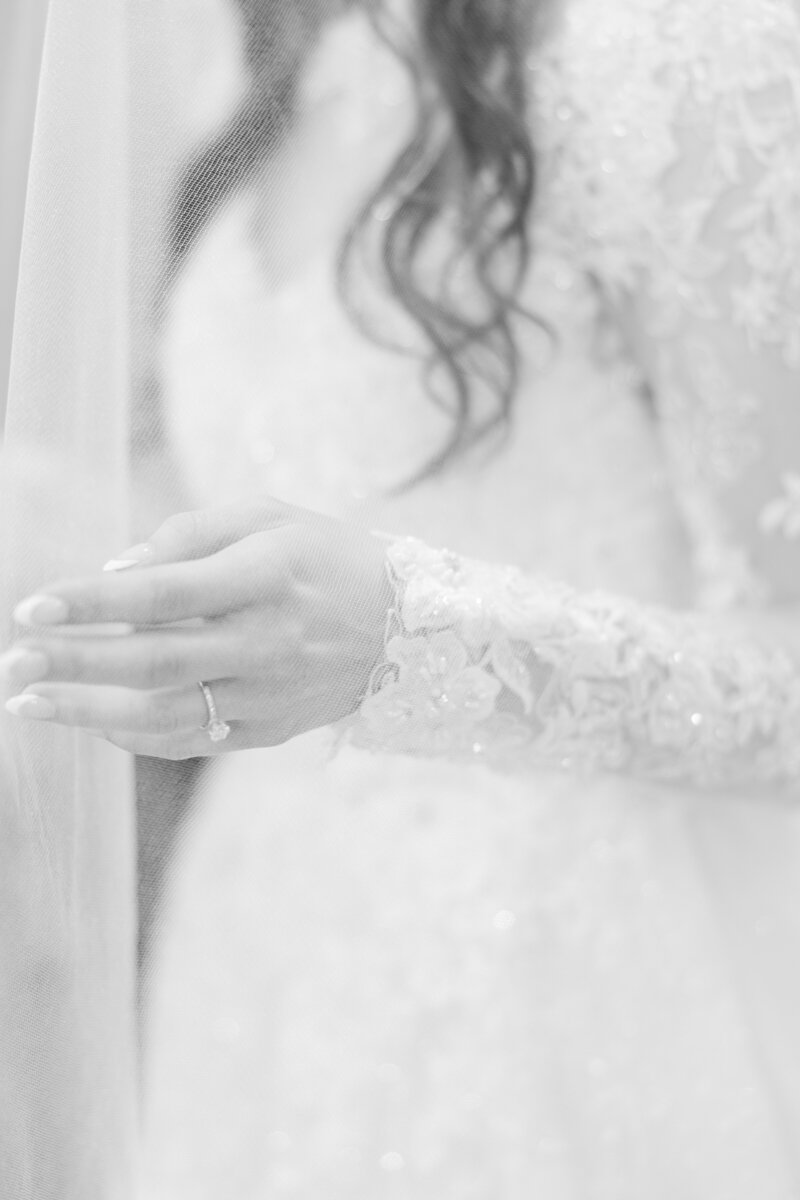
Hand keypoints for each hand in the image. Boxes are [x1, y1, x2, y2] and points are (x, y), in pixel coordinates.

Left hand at [0, 498, 393, 757]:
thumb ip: (190, 535)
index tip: (30, 605)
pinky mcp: (271, 729)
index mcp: (267, 576)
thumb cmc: (327, 556)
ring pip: (165, 713)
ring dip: (87, 711)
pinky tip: (90, 720)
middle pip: (154, 660)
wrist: (407, 626)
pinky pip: (191, 740)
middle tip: (13, 661)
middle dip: (74, 662)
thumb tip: (112, 573)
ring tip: (28, 700)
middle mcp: (268, 641)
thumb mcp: (269, 516)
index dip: (93, 602)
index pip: (164, 591)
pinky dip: (134, 736)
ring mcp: (271, 693)